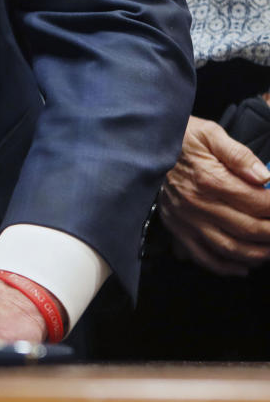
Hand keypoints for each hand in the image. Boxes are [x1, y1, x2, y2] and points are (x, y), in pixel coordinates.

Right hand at [159, 114, 269, 275]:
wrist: (143, 145)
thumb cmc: (179, 138)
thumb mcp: (209, 134)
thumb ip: (239, 154)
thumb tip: (265, 176)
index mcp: (209, 178)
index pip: (257, 202)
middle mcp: (197, 204)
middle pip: (249, 229)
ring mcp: (186, 220)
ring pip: (231, 248)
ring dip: (259, 254)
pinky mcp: (177, 228)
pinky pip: (204, 257)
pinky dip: (227, 268)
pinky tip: (244, 266)